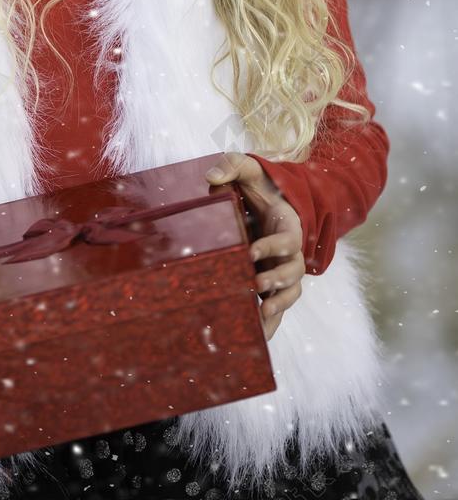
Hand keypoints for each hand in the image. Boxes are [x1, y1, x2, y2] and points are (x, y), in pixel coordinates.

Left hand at [205, 152, 304, 340]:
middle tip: (255, 283)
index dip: (272, 246)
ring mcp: (282, 268)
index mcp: (288, 225)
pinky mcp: (272, 281)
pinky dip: (271, 322)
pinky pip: (277, 304)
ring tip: (261, 316)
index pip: (288, 239)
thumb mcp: (246, 168)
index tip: (250, 251)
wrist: (267, 199)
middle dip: (277, 279)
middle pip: (294, 270)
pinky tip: (257, 337)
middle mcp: (290, 251)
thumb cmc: (257, 184)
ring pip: (291, 292)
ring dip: (278, 304)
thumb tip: (210, 178)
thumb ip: (230, 166)